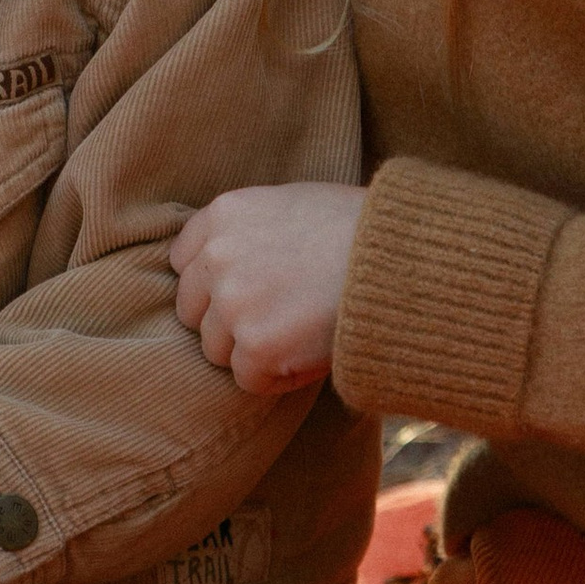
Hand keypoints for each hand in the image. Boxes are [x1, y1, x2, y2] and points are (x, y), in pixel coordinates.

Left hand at [169, 182, 365, 395]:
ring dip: (252, 350)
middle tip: (277, 317)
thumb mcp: (290, 204)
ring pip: (216, 349)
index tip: (247, 289)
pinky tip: (310, 351)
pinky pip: (248, 379)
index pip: (184, 263)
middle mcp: (218, 257)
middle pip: (193, 311)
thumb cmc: (357, 229)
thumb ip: (248, 232)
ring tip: (300, 330)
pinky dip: (277, 376)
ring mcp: (234, 304)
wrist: (400, 259)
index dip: (213, 283)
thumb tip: (224, 265)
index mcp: (223, 214)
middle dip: (227, 320)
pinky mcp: (256, 348)